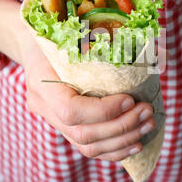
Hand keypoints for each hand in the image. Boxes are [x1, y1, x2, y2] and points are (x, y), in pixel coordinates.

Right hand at [20, 41, 156, 160]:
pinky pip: (89, 148)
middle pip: (83, 134)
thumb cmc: (53, 32)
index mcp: (41, 83)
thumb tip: (146, 46)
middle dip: (121, 126)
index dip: (105, 110)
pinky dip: (115, 149)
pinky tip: (136, 143)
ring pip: (88, 146)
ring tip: (148, 124)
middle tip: (147, 111)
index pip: (71, 111)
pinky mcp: (65, 128)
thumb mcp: (68, 32)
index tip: (131, 99)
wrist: (33, 46)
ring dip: (123, 140)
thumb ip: (94, 43)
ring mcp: (53, 121)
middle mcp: (44, 107)